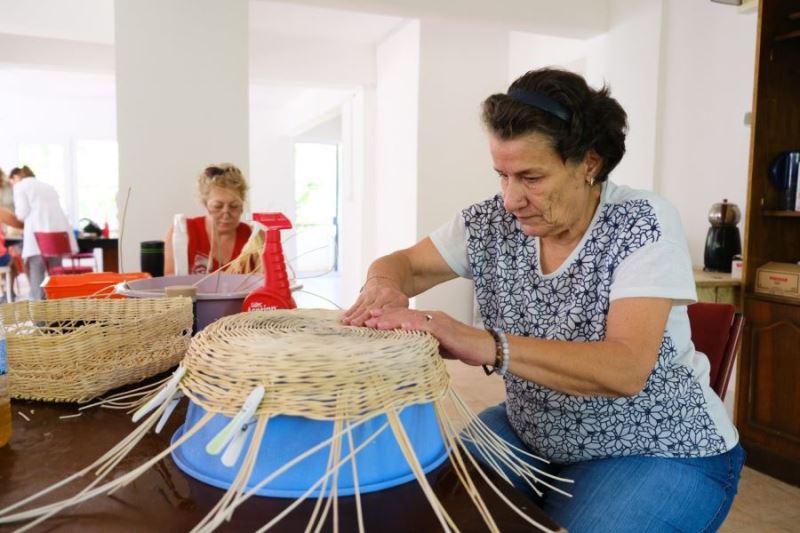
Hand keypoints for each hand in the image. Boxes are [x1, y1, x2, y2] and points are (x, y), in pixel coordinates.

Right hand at [341, 281, 408, 325]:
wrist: (385, 282)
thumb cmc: (395, 300)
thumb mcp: (402, 305)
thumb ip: (399, 315)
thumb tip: (395, 329)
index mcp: (398, 300)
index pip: (389, 310)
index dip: (381, 317)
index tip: (374, 325)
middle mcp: (385, 296)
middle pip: (373, 309)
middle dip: (364, 317)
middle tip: (356, 324)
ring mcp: (372, 295)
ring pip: (363, 307)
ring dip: (354, 316)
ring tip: (347, 322)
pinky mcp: (363, 295)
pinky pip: (356, 305)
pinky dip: (350, 312)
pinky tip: (344, 318)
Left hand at [364, 308, 494, 366]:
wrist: (485, 348)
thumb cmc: (464, 348)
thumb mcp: (439, 347)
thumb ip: (425, 344)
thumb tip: (409, 352)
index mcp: (429, 321)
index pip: (405, 317)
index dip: (388, 318)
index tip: (371, 320)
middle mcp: (432, 317)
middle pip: (404, 314)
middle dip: (384, 316)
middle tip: (366, 319)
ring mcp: (439, 322)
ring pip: (412, 318)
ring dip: (393, 320)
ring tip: (377, 323)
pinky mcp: (446, 329)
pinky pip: (427, 326)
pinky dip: (413, 326)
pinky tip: (401, 328)